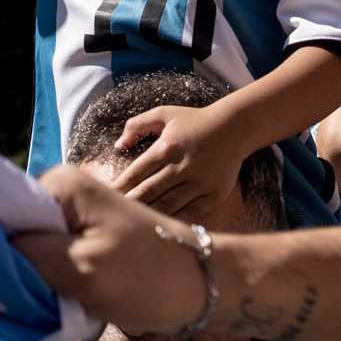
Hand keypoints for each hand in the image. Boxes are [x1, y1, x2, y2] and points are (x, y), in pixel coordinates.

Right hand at [15, 164, 207, 335]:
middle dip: (21, 264)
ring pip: (34, 250)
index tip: (5, 278)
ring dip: (40, 277)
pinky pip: (53, 258)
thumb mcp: (82, 269)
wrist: (199, 285)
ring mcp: (76, 213)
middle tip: (42, 292)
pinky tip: (68, 296)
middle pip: (17, 230)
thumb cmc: (145, 274)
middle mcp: (65, 191)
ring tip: (60, 295)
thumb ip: (31, 255)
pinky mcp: (86, 236)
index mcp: (62, 185)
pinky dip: (56, 280)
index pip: (2, 211)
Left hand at [109, 104, 243, 219]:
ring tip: (130, 225)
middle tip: (112, 215)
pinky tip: (159, 226)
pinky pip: (188, 213)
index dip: (119, 186)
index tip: (106, 197)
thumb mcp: (164, 114)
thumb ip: (137, 125)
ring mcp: (199, 183)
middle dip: (129, 204)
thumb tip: (118, 144)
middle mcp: (183, 166)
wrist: (234, 128)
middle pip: (149, 192)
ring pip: (167, 206)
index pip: (136, 172)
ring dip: (148, 215)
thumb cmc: (194, 121)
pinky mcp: (213, 196)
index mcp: (168, 146)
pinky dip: (172, 220)